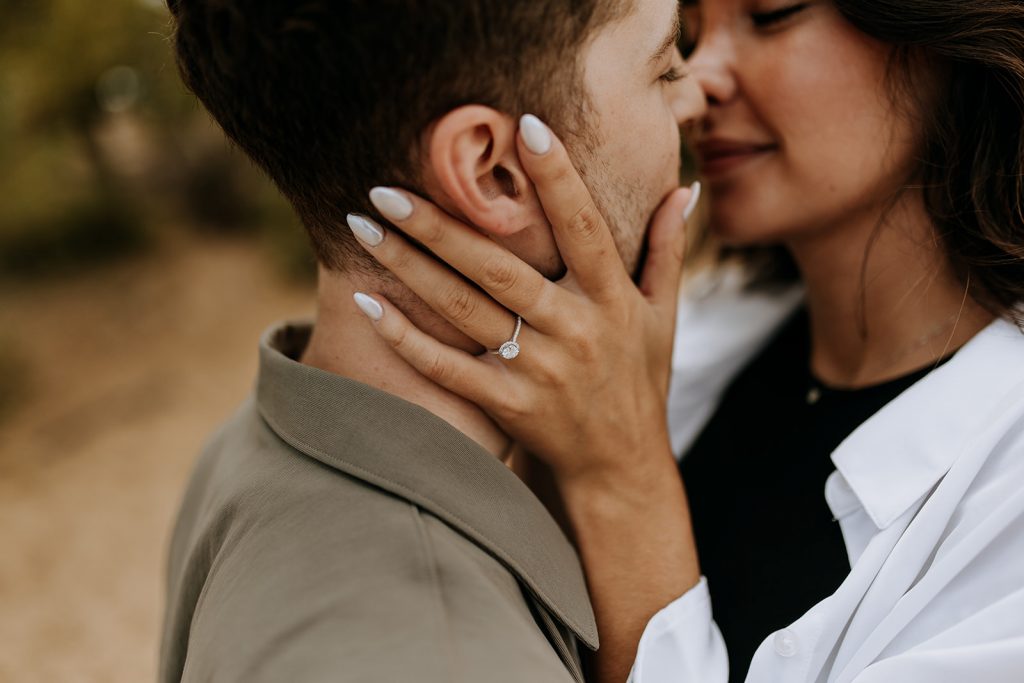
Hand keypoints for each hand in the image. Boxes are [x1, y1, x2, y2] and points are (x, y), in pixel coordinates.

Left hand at [349, 115, 699, 488]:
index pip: (584, 227)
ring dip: (410, 268)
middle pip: (499, 268)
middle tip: (385, 187)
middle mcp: (575, 330)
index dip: (559, 178)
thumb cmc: (640, 381)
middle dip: (440, 225)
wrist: (622, 467)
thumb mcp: (663, 315)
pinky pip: (448, 368)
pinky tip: (366, 303)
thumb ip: (666, 249)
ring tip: (364, 227)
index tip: (527, 125)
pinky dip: (406, 338)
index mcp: (612, 299)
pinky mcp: (508, 406)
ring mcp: (539, 371)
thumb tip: (683, 186)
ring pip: (464, 310)